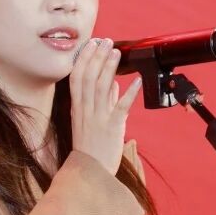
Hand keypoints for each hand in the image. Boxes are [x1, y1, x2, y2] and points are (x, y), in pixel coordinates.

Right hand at [70, 36, 141, 174]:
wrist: (90, 172)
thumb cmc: (91, 148)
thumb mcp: (90, 122)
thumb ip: (103, 102)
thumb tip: (113, 83)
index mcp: (78, 108)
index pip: (77, 78)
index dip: (84, 59)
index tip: (91, 44)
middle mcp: (86, 111)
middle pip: (89, 78)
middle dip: (97, 57)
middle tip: (106, 41)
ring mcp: (99, 118)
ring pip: (103, 87)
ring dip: (110, 67)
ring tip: (117, 52)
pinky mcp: (113, 127)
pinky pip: (121, 106)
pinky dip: (130, 92)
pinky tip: (138, 80)